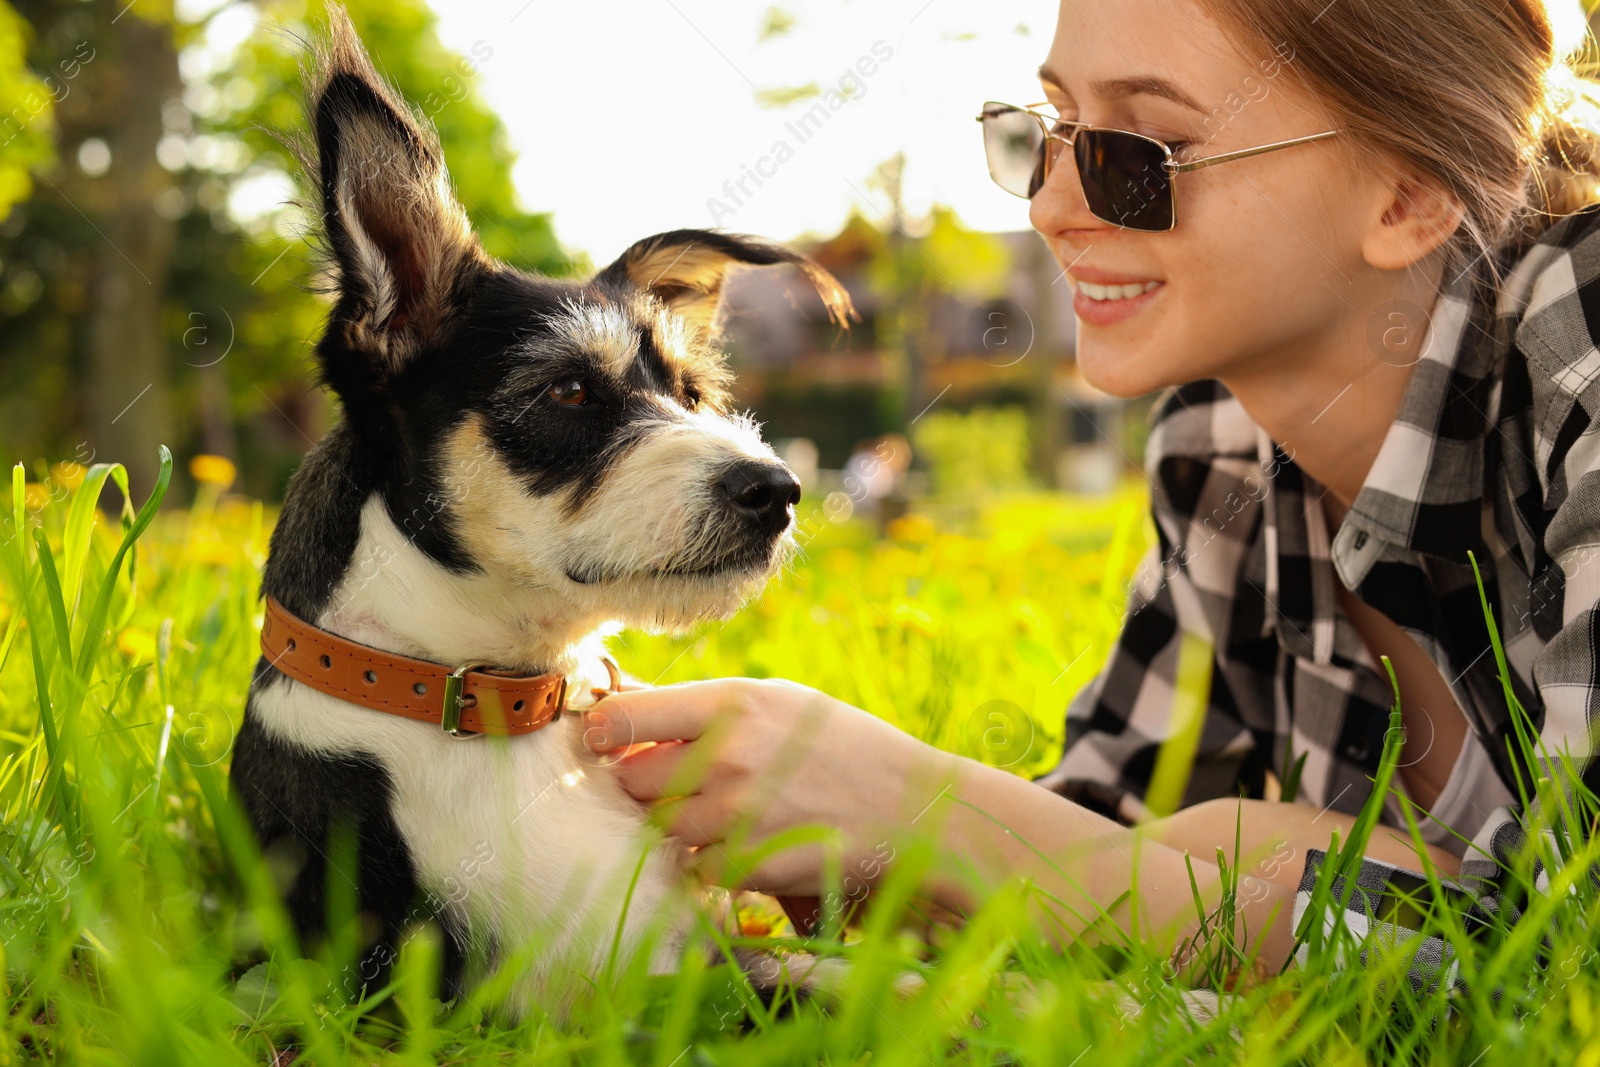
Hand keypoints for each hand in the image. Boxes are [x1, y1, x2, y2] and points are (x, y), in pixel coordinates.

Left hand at [584, 678, 960, 897]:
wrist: (913, 807)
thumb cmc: (844, 745)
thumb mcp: (778, 702)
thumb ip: (704, 709)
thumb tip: (621, 711)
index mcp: (731, 704)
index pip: (621, 718)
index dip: (604, 731)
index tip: (605, 738)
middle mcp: (725, 757)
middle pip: (631, 780)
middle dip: (646, 783)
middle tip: (680, 780)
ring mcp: (735, 816)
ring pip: (661, 827)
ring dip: (680, 825)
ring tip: (729, 810)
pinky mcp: (747, 865)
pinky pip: (695, 868)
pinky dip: (711, 861)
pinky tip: (751, 842)